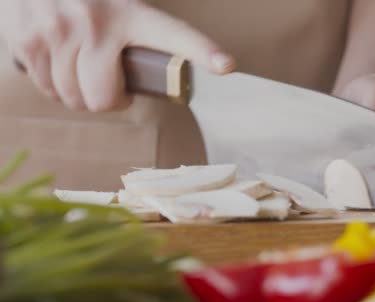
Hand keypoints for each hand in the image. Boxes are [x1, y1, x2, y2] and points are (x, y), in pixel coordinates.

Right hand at [0, 0, 235, 111]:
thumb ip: (139, 33)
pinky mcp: (27, 40)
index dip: (202, 51)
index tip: (227, 64)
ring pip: (73, 99)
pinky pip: (46, 89)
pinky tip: (59, 65)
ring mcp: (58, 32)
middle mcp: (95, 22)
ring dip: (79, 95)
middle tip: (112, 86)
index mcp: (131, 12)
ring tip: (83, 71)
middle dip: (109, 100)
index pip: (173, 34)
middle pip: (104, 99)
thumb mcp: (119, 5)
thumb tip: (177, 67)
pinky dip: (54, 86)